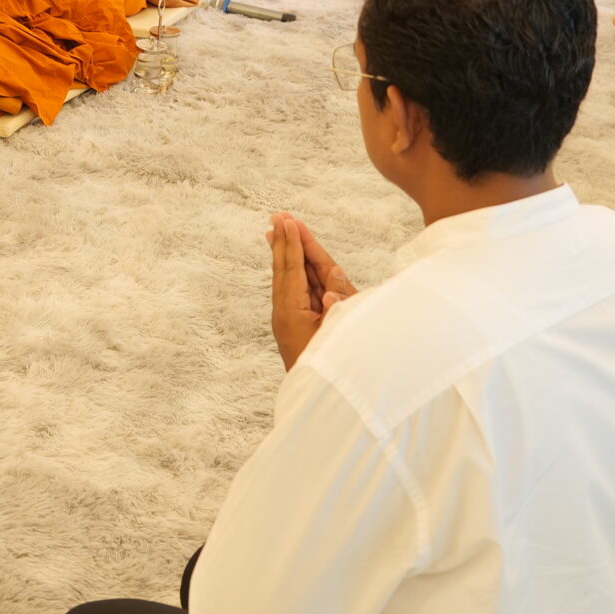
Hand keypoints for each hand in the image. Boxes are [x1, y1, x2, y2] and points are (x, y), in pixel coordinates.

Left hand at [268, 212, 353, 369]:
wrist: (316, 399)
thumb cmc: (333, 366)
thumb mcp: (339, 333)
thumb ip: (339, 303)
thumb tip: (332, 275)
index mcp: (292, 313)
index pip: (293, 270)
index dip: (294, 244)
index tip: (289, 220)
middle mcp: (285, 314)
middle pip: (284, 270)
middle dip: (283, 242)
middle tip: (276, 215)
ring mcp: (287, 321)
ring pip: (286, 279)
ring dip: (283, 254)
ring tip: (275, 231)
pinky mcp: (293, 327)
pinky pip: (292, 291)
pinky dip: (289, 272)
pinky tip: (287, 265)